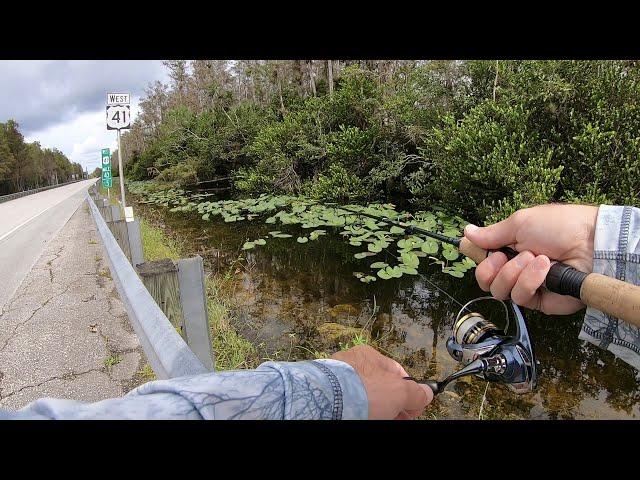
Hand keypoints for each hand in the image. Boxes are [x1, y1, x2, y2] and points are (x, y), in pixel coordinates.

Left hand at [331, 345, 432, 419]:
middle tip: (400, 418)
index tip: (414, 408)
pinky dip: (360, 413)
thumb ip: (416, 392)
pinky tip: (363, 418)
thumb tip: (427, 393)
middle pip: (381, 388)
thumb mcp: (399, 391)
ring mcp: (338, 382)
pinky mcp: (329, 397)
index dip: (409, 392)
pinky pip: (351, 405)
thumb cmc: (363, 390)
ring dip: (380, 410)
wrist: (327, 403)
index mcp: (368, 356)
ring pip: (366, 398)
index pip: (396, 372)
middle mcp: (351, 365)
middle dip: (394, 405)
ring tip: (384, 420)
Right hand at [464, 204, 598, 314]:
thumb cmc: (559, 226)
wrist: (591, 243)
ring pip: (501, 291)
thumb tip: (466, 231)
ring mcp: (528, 286)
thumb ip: (491, 233)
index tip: (489, 252)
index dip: (481, 261)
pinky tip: (543, 269)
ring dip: (515, 273)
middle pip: (487, 281)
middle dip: (493, 269)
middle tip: (507, 257)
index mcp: (510, 249)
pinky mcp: (540, 301)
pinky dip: (529, 282)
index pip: (484, 263)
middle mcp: (516, 270)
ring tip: (535, 259)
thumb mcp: (520, 223)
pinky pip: (520, 297)